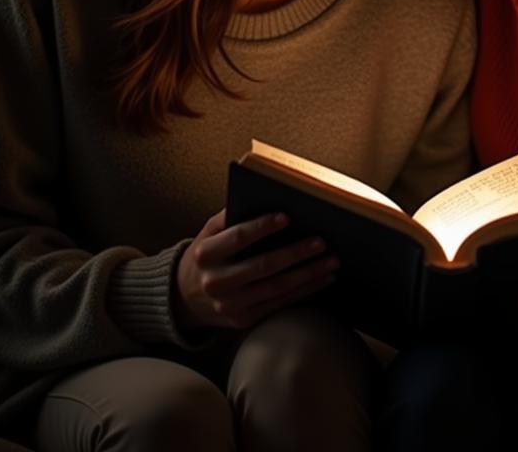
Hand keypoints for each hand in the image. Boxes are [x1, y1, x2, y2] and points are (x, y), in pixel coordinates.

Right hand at [174, 210, 338, 333]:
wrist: (185, 297)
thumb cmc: (207, 255)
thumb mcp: (209, 232)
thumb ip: (232, 216)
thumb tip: (267, 198)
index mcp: (206, 254)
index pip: (238, 237)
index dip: (263, 227)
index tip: (288, 217)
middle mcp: (215, 282)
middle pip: (263, 266)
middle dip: (296, 254)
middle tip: (321, 242)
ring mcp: (229, 305)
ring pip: (276, 288)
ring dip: (308, 274)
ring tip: (331, 261)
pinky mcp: (243, 320)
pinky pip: (279, 304)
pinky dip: (304, 291)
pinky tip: (322, 279)